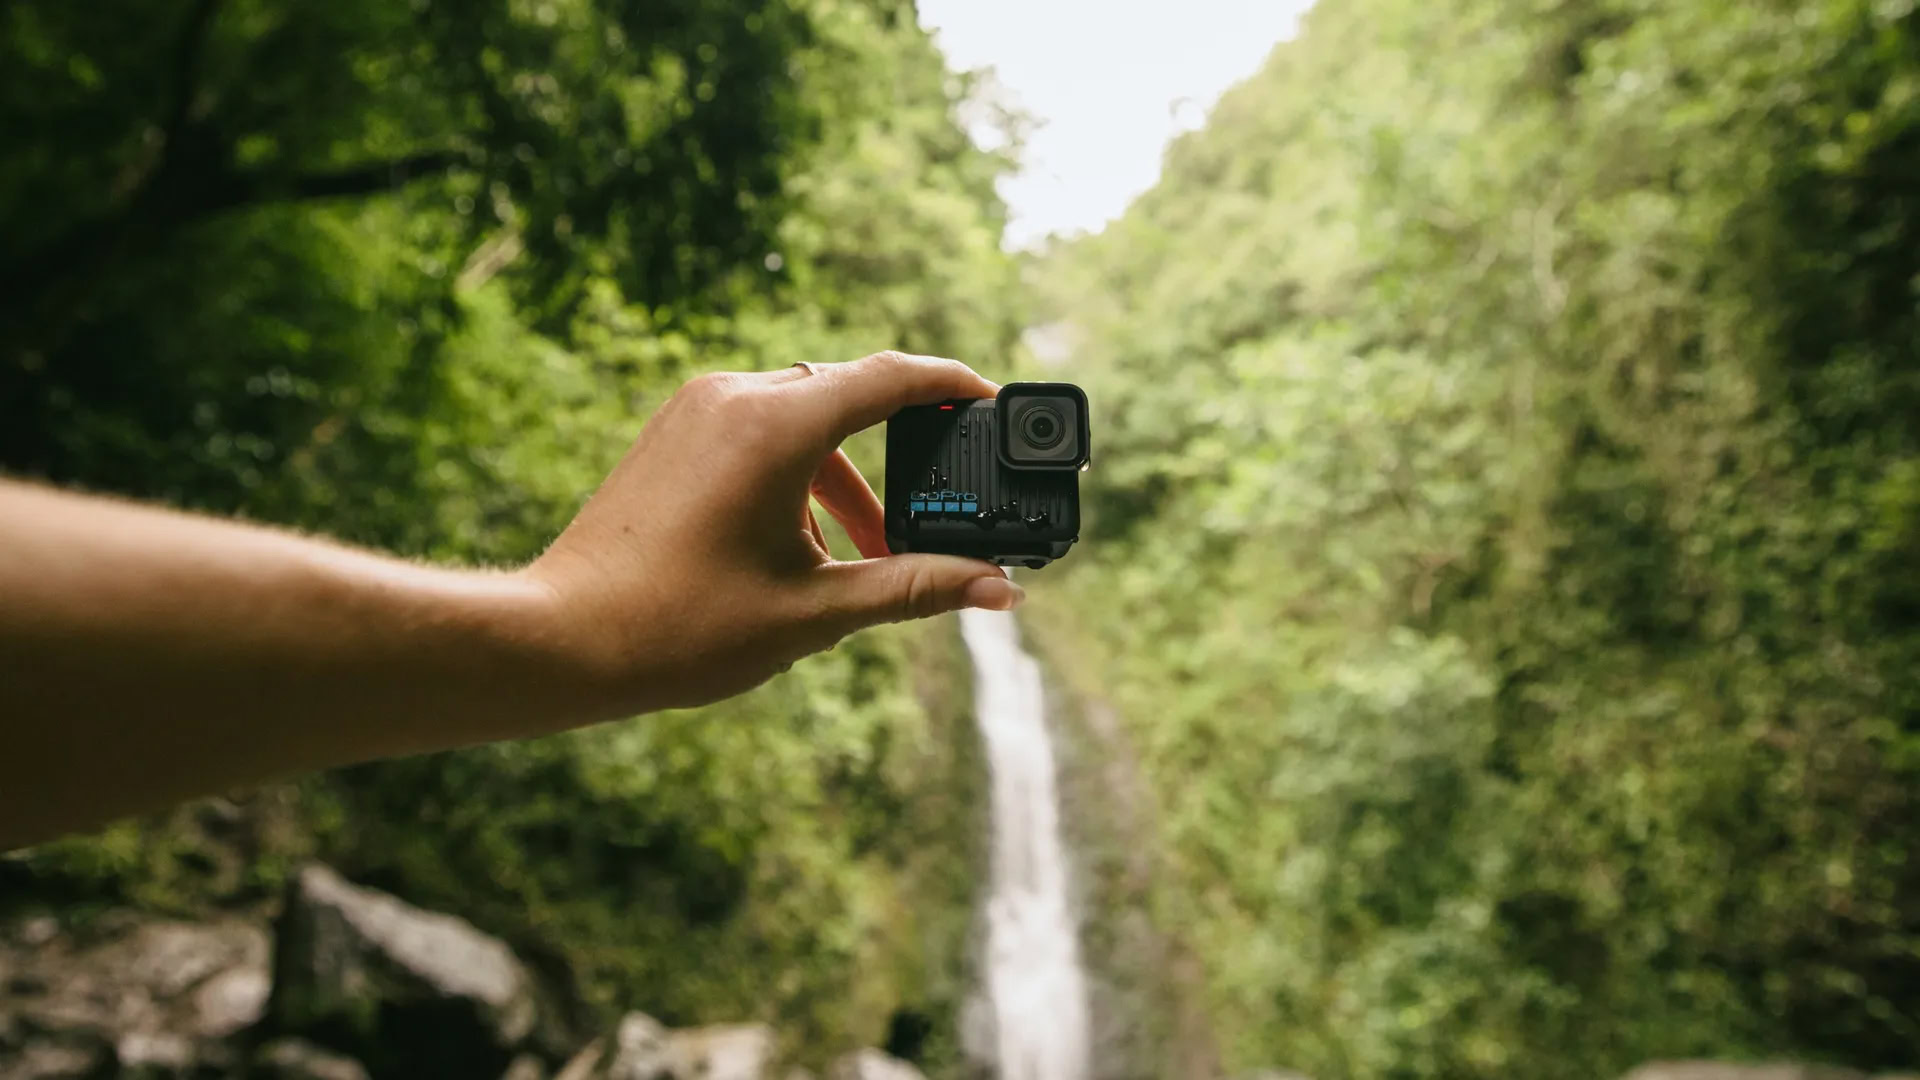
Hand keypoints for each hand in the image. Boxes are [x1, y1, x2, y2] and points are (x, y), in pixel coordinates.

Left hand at [522, 351, 1023, 716]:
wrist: (563, 639)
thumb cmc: (680, 628)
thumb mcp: (816, 611)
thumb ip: (916, 588)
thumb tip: (1002, 590)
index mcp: (775, 427)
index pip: (892, 377)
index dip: (956, 385)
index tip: (996, 402)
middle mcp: (735, 396)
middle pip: (849, 395)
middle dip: (902, 450)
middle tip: (941, 503)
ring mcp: (697, 408)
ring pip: (805, 416)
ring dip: (846, 478)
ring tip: (865, 555)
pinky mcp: (673, 430)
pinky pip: (760, 428)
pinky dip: (799, 473)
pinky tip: (802, 545)